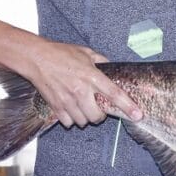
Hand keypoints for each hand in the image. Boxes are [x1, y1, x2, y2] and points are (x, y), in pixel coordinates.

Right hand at [26, 42, 142, 127]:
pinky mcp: (56, 106)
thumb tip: (112, 68)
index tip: (138, 115)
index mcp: (92, 76)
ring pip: (83, 121)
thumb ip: (102, 61)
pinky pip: (68, 122)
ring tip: (82, 105)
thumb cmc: (61, 53)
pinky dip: (71, 119)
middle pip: (98, 116)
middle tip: (97, 106)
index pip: (114, 94)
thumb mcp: (86, 52)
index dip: (128, 106)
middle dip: (100, 115)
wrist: (37, 58)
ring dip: (85, 117)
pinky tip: (70, 108)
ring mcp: (67, 100)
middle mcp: (81, 91)